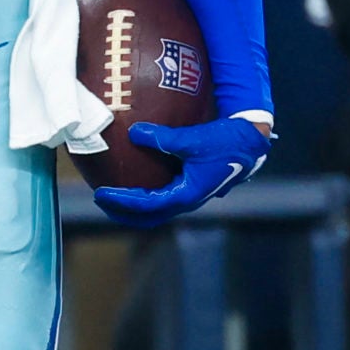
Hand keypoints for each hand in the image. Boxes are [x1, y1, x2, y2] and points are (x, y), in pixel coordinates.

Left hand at [93, 115, 273, 225]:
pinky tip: (135, 178)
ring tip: (112, 194)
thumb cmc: (224, 142)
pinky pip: (162, 196)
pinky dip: (145, 194)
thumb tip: (134, 132)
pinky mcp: (191, 186)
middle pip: (148, 217)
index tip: (100, 193)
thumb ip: (163, 137)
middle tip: (100, 200)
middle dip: (122, 212)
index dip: (121, 201)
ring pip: (155, 210)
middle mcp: (186, 200)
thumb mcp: (192, 139)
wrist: (249, 144)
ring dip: (133, 206)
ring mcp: (189, 195)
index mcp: (186, 195)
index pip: (146, 205)